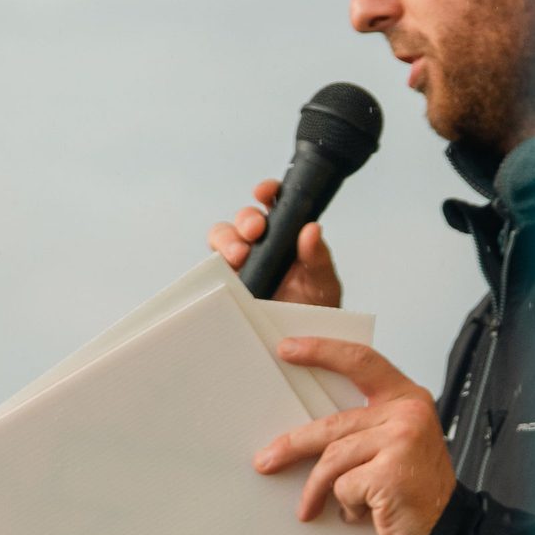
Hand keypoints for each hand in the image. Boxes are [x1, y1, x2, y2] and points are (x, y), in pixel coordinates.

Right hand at [208, 179, 342, 306]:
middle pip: (243, 219)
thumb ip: (319, 256)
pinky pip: (212, 269)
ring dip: (227, 240)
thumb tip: (312, 229)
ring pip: (222, 238)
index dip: (267, 192)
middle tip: (255, 232)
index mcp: (286, 235)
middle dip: (246, 219)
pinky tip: (226, 273)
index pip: (274, 203)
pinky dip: (214, 266)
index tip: (264, 192)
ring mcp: (241, 264)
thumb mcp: (323, 282)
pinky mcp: (226, 284)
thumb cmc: (315, 308)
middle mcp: (261, 245)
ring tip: (238, 256)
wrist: (302, 343)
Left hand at [253, 339, 455, 534]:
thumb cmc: (417, 494)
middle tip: (266, 459)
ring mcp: (402, 441)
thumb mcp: (396, 447)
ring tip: (307, 507)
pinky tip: (361, 514)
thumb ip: (365, 429)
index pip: (361, 361)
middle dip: (293, 445)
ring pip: (333, 458)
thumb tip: (308, 432)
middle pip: (334, 422)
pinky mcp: (391, 473)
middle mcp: (409, 414)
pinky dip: (346, 506)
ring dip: (315, 489)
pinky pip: (344, 486)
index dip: (322, 351)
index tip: (288, 350)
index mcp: (409, 399)